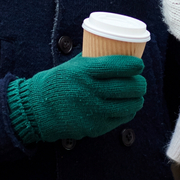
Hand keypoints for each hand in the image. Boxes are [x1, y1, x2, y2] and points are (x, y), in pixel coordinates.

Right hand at [8, 54, 145, 143]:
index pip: (117, 66)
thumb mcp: (73, 65)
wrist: (38, 109)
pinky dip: (128, 112)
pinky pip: (121, 118)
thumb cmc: (58, 83)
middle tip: (141, 81)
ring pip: (129, 105)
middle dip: (140, 84)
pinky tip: (127, 107)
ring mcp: (93, 111)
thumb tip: (117, 52)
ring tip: (137, 95)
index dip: (134, 65)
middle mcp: (89, 91)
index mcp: (84, 72)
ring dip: (137, 99)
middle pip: (128, 87)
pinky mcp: (95, 127)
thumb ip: (93, 60)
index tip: (139, 65)